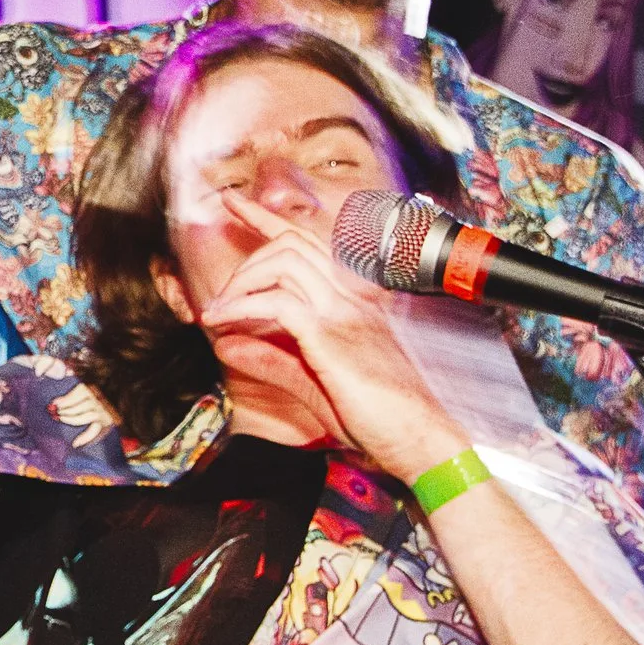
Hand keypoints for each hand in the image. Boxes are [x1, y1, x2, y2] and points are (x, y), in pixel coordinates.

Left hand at [198, 192, 467, 482]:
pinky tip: (227, 326)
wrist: (423, 442)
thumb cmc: (381, 418)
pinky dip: (244, 309)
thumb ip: (271, 362)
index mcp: (352, 305)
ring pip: (284, 261)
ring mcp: (344, 314)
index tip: (234, 202)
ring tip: (220, 313)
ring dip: (243, 282)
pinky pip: (279, 304)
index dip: (265, 218)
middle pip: (291, 243)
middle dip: (246, 257)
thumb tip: (226, 346)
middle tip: (220, 297)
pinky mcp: (333, 337)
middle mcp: (350, 300)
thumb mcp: (314, 385)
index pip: (308, 245)